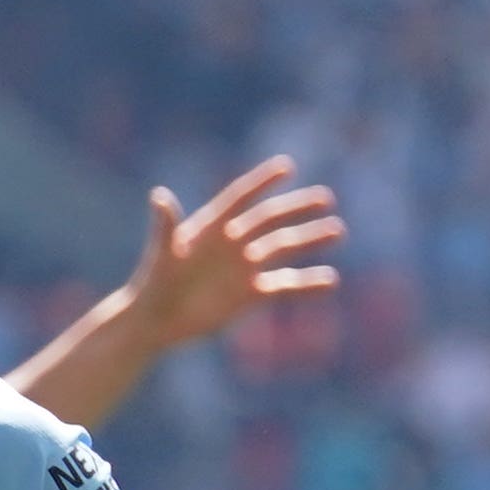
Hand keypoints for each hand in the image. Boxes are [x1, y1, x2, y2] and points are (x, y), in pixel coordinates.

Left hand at [118, 157, 345, 354]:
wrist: (154, 323)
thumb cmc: (151, 286)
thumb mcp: (160, 256)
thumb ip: (164, 227)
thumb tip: (159, 195)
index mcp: (209, 228)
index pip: (239, 198)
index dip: (261, 183)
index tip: (287, 166)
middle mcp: (232, 243)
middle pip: (269, 220)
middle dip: (297, 208)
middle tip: (326, 199)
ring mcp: (243, 268)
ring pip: (282, 248)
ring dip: (309, 239)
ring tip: (337, 231)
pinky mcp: (250, 294)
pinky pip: (284, 285)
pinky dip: (306, 284)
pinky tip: (330, 281)